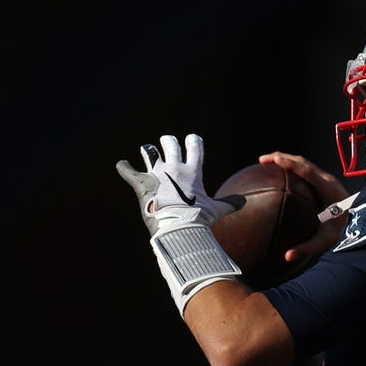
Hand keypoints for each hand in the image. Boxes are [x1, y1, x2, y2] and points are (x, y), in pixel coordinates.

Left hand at [116, 134, 243, 235]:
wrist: (178, 226)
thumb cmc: (198, 218)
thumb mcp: (216, 210)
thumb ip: (229, 203)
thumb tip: (243, 201)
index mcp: (192, 171)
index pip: (195, 147)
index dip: (193, 141)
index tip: (191, 139)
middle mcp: (174, 167)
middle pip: (170, 144)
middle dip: (168, 142)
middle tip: (167, 142)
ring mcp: (156, 174)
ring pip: (150, 152)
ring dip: (148, 150)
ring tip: (147, 149)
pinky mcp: (140, 183)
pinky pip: (128, 170)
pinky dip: (124, 167)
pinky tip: (122, 164)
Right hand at [258, 151, 349, 262]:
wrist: (364, 224)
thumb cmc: (345, 232)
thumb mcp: (326, 240)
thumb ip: (307, 248)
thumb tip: (287, 256)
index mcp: (328, 189)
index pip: (307, 171)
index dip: (290, 163)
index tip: (275, 158)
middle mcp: (327, 180)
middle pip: (302, 162)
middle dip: (282, 157)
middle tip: (262, 160)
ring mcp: (326, 180)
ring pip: (303, 164)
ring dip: (286, 160)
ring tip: (267, 163)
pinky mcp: (324, 183)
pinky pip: (305, 172)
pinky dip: (292, 169)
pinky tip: (280, 176)